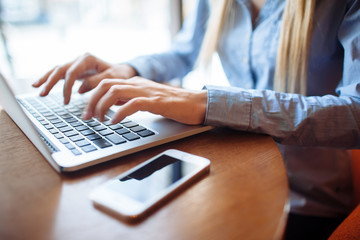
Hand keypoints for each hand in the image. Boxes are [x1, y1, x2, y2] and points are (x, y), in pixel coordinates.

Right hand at [32, 53, 136, 103]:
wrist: (123, 72)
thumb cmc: (119, 75)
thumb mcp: (112, 78)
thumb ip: (96, 82)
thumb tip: (80, 90)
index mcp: (88, 59)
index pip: (72, 72)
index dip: (67, 87)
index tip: (66, 100)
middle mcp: (79, 59)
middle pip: (61, 69)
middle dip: (50, 81)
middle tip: (43, 94)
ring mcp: (76, 64)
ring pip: (57, 70)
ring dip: (46, 79)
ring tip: (36, 88)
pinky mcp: (75, 71)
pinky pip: (60, 74)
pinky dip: (50, 79)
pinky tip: (40, 85)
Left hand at [82, 77, 207, 124]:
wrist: (195, 103)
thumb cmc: (172, 104)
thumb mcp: (146, 99)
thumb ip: (130, 99)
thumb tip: (112, 105)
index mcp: (134, 83)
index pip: (106, 82)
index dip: (91, 94)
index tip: (86, 110)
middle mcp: (138, 84)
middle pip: (105, 84)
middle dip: (92, 101)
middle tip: (88, 117)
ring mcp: (146, 91)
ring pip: (115, 90)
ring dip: (102, 106)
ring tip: (100, 120)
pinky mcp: (156, 101)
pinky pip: (133, 104)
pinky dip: (120, 112)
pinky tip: (115, 122)